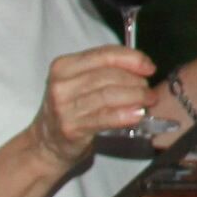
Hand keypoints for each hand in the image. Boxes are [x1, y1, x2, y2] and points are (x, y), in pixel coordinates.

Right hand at [34, 44, 158, 162]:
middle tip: (148, 90)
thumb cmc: (71, 108)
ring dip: (135, 97)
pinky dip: (125, 114)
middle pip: (109, 75)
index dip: (132, 59)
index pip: (104, 54)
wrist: (47, 142)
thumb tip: (142, 67)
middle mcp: (61, 83)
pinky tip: (138, 114)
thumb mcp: (79, 83)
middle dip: (136, 81)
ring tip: (148, 101)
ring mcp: (64, 106)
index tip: (149, 67)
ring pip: (109, 95)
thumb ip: (105, 71)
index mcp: (64, 65)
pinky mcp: (71, 127)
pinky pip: (105, 117)